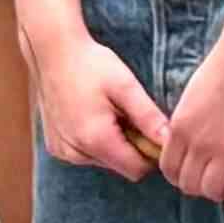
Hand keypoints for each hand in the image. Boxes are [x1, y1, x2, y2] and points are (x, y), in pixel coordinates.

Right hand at [31, 33, 169, 180]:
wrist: (52, 51)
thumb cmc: (91, 65)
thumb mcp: (126, 86)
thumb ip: (149, 117)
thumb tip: (171, 141)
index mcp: (96, 140)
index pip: (137, 170)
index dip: (151, 153)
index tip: (150, 128)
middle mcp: (76, 153)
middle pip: (120, 166)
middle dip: (131, 146)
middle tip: (127, 113)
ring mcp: (62, 151)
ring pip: (104, 161)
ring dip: (112, 143)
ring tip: (107, 111)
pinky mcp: (55, 146)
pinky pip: (85, 154)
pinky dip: (94, 140)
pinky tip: (91, 114)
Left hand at [157, 34, 223, 208]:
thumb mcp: (192, 95)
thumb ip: (186, 122)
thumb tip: (187, 140)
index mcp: (180, 128)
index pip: (169, 169)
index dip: (179, 176)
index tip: (192, 172)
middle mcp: (197, 144)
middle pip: (189, 185)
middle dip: (198, 187)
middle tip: (211, 181)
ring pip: (212, 191)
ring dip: (218, 193)